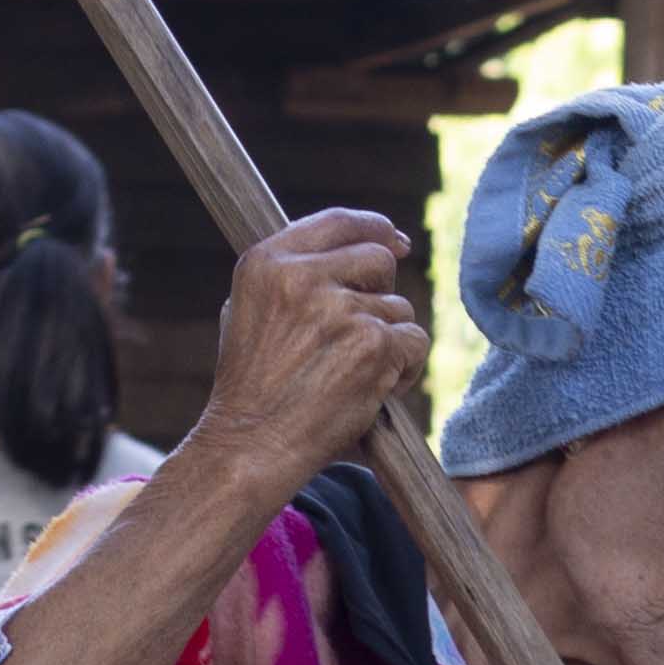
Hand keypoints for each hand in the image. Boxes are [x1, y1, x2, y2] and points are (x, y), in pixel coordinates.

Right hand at [193, 207, 428, 488]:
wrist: (252, 442)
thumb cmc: (253, 385)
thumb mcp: (249, 309)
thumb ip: (294, 274)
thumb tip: (360, 247)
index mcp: (268, 261)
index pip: (339, 222)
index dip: (376, 228)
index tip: (395, 241)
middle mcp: (303, 277)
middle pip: (378, 260)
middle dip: (382, 293)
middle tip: (362, 332)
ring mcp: (340, 309)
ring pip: (398, 308)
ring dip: (388, 340)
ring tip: (350, 372)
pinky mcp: (373, 344)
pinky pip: (413, 340)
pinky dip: (403, 367)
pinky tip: (370, 388)